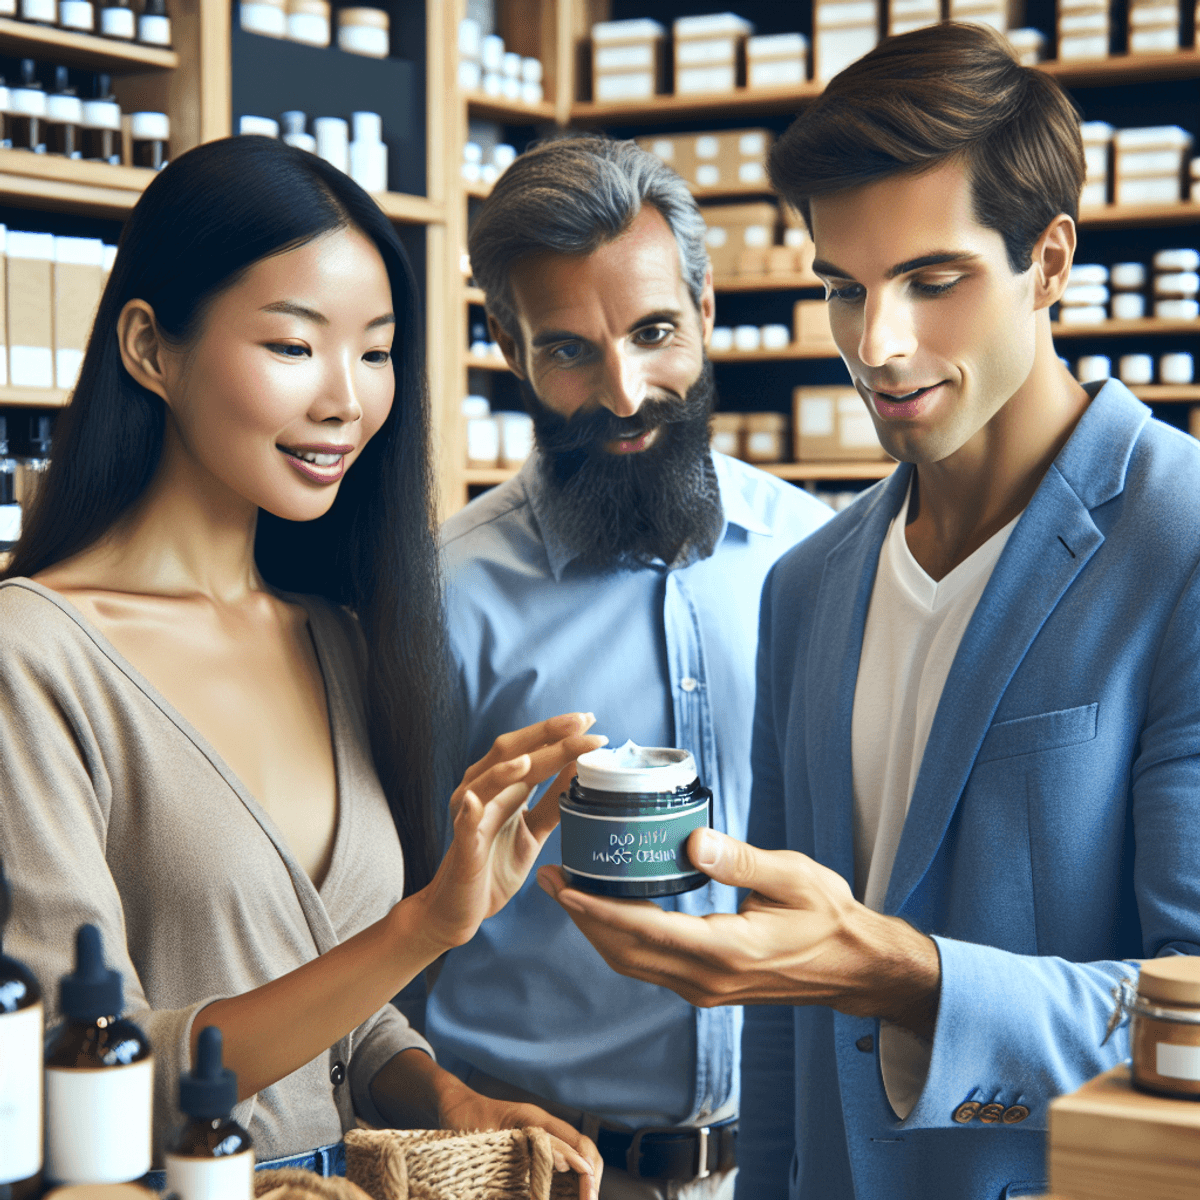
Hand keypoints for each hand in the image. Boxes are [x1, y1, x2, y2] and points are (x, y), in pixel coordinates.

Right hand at [412, 713, 606, 953]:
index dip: (558, 733)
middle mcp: (481, 791)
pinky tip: (472, 801)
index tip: (590, 719)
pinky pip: (463, 826)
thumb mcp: (533, 829)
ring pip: (485, 784)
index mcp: (501, 785)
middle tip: (580, 724)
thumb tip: (582, 770)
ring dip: (505, 771)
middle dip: (545, 737)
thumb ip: (553, 801)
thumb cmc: (496, 863)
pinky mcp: (462, 847)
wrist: (462, 907)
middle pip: (510, 754)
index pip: (531, 748)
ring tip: (529, 760)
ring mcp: (469, 817)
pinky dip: (467, 812)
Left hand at [437, 1080, 602, 1199]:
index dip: (588, 1169)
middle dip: (591, 1179)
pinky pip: (557, 1166)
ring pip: (573, 1159)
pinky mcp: (529, 1150)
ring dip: (582, 1182)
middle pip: (582, 1150)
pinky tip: (564, 1198)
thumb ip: (522, 1146)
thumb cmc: (466, 1118)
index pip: (577, 1142)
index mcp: (536, 1119)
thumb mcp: (490, 1135)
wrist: (453, 1106)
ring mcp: (538, 1137)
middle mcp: (543, 1127)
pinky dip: (567, 1184)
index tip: (589, 1195)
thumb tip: (561, 1162)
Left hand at [538, 827, 940, 1036]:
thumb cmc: (830, 917)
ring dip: (597, 932)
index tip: (563, 887)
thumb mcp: (794, 876)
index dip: (596, 910)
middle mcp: (707, 979)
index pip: (643, 932)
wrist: (857, 970)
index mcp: (725, 950)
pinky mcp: (708, 987)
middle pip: (625, 953)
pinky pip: (651, 967)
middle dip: (582, 919)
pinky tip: (613, 913)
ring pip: (634, 965)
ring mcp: (706, 989)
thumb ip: (741, 860)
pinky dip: (622, 940)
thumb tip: (692, 840)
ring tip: (570, 894)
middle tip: (551, 881)